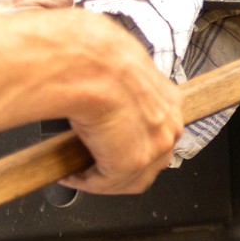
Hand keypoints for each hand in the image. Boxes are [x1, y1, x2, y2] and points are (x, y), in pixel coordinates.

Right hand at [58, 15, 183, 194]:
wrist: (87, 62)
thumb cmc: (95, 58)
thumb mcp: (116, 73)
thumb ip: (120, 90)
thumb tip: (103, 95)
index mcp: (168, 99)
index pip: (156, 132)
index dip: (130, 143)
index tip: (109, 145)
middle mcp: (169, 123)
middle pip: (149, 159)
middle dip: (119, 165)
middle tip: (93, 163)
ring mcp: (156, 145)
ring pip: (130, 175)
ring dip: (103, 177)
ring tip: (79, 171)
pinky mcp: (133, 162)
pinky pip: (109, 182)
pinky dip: (87, 182)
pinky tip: (70, 173)